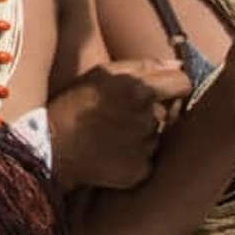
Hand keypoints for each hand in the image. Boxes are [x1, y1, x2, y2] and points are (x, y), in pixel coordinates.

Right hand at [46, 58, 191, 189]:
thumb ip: (142, 65)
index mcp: (140, 89)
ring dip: (144, 133)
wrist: (51, 148)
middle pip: (170, 110)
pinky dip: (136, 156)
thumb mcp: (101, 73)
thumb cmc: (73, 105)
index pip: (183, 82)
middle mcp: (149, 117)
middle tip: (124, 114)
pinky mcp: (142, 170)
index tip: (163, 89)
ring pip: (159, 135)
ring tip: (114, 133)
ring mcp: (147, 146)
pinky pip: (149, 158)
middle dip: (154, 110)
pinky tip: (114, 151)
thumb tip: (178, 63)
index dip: (174, 84)